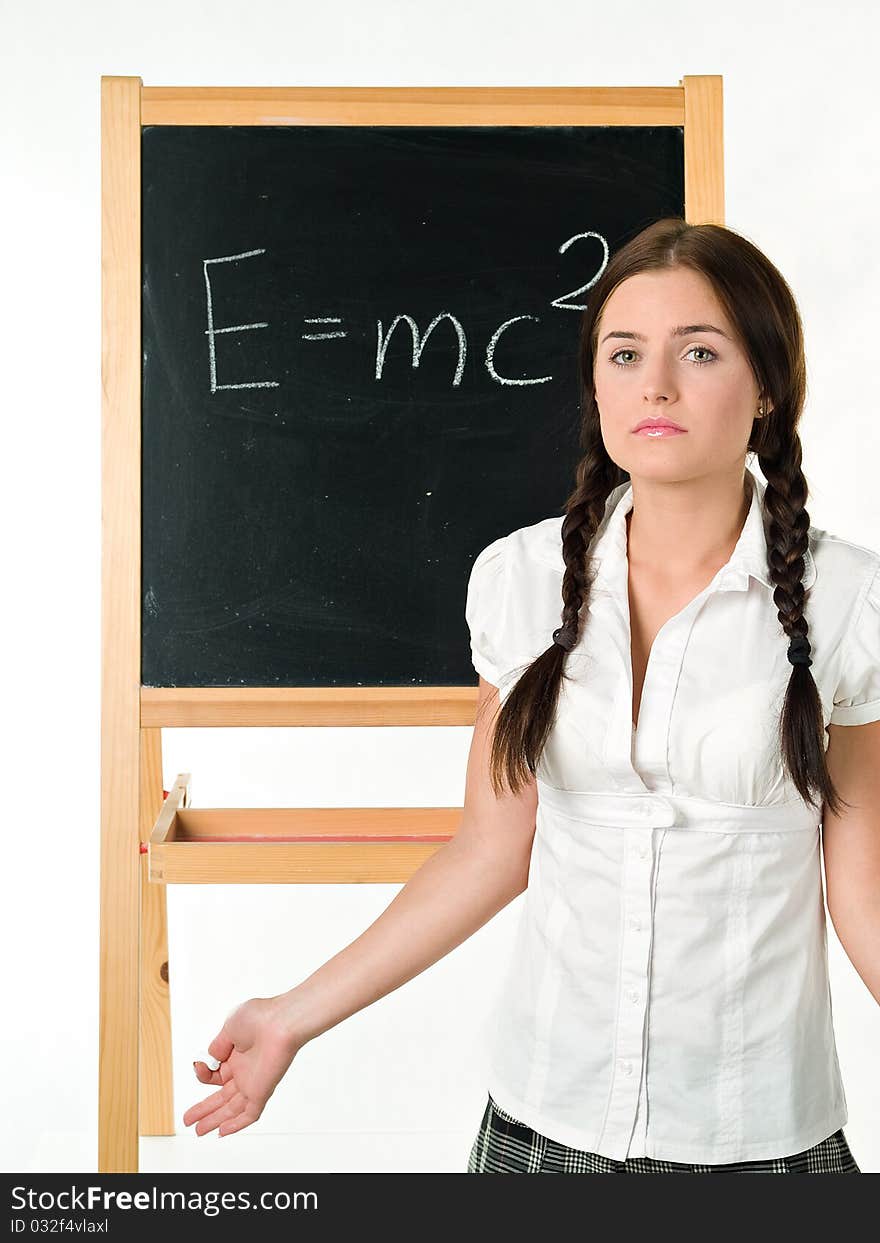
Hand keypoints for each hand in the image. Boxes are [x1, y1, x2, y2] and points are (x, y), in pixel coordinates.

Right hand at [182, 996, 301, 1137]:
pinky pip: (249, 1113)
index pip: (216, 1074)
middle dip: (204, 1108)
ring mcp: (253, 1082)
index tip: (200, 1066)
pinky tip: (221, 1133)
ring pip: (231, 1108)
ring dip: (213, 1119)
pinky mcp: (262, 1091)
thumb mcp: (229, 1028)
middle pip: (222, 1096)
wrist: (281, 1022)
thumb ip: (218, 1046)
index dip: (204, 1074)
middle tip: (188, 1120)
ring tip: (197, 1131)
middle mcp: (245, 1070)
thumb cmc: (260, 1017)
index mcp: (237, 1054)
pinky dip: (235, 1124)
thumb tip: (211, 1059)